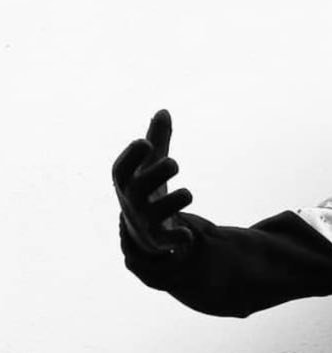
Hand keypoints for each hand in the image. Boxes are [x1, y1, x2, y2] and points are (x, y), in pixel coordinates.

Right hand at [112, 109, 193, 252]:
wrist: (144, 231)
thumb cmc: (147, 189)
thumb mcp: (150, 166)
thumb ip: (158, 140)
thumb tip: (164, 111)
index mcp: (126, 183)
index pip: (122, 169)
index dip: (131, 156)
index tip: (145, 142)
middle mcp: (132, 202)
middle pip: (139, 189)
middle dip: (155, 174)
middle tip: (173, 162)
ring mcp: (146, 222)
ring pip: (156, 213)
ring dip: (174, 201)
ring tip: (187, 193)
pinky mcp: (161, 240)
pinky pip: (168, 241)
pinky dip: (177, 238)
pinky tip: (188, 234)